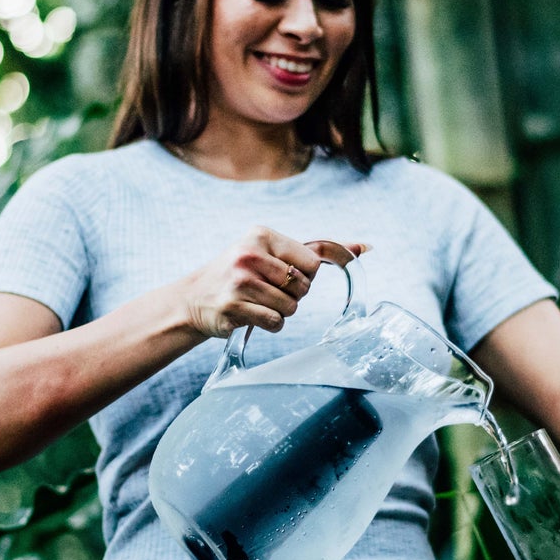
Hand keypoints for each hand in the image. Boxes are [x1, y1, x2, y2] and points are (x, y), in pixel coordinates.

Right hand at [177, 227, 366, 339]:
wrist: (194, 299)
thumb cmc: (241, 275)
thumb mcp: (271, 253)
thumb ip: (317, 250)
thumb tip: (365, 247)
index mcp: (262, 235)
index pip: (312, 262)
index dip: (304, 276)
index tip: (282, 275)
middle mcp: (249, 254)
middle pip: (303, 287)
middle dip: (292, 295)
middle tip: (266, 291)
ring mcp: (240, 281)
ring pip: (291, 307)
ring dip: (280, 312)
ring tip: (257, 303)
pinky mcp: (233, 306)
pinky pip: (276, 323)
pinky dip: (270, 324)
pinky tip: (251, 315)